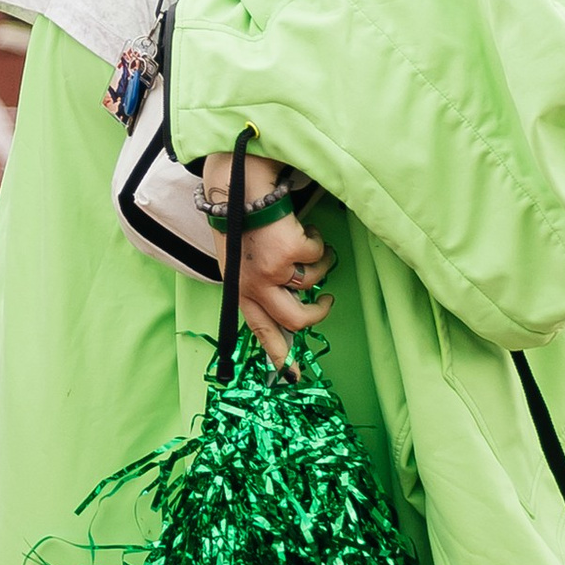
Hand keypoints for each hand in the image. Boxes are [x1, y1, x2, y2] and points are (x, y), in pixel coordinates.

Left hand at [201, 151, 332, 367]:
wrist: (239, 187)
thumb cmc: (240, 223)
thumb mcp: (238, 264)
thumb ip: (256, 289)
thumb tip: (285, 320)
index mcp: (240, 290)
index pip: (259, 331)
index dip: (279, 355)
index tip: (293, 376)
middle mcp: (255, 285)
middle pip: (296, 321)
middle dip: (318, 314)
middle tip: (326, 302)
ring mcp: (273, 270)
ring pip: (313, 284)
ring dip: (320, 265)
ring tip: (307, 245)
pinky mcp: (291, 251)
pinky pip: (319, 256)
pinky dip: (317, 242)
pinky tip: (302, 228)